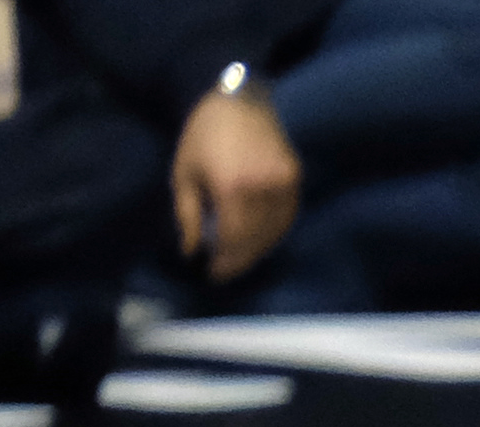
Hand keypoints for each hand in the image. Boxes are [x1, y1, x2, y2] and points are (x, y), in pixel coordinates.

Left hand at [174, 89, 302, 282]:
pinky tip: (257, 238)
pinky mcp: (295, 181)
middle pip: (255, 241)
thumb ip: (188, 215)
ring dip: (256, 250)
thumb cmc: (205, 133)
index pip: (234, 240)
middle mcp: (264, 190)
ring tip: (238, 257)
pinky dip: (271, 234)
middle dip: (239, 260)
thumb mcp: (184, 173)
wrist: (241, 98)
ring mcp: (284, 186)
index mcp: (232, 188)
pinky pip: (285, 219)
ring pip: (273, 233)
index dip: (224, 262)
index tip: (213, 274)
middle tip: (224, 271)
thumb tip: (192, 251)